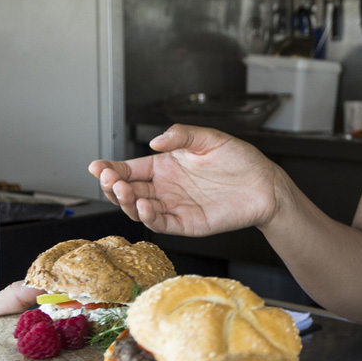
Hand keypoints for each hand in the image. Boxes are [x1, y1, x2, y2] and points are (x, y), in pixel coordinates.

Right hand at [89, 125, 284, 235]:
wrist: (264, 184)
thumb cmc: (239, 160)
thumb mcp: (209, 138)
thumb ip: (181, 136)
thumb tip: (155, 141)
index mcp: (165, 166)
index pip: (130, 169)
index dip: (111, 169)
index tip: (97, 167)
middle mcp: (165, 188)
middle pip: (128, 191)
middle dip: (114, 187)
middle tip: (110, 180)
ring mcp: (174, 207)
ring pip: (139, 209)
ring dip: (127, 203)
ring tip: (125, 191)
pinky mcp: (186, 224)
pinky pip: (162, 224)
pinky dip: (149, 218)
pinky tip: (143, 207)